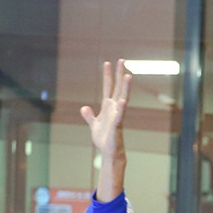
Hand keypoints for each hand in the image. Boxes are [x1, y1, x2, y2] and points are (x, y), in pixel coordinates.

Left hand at [81, 59, 131, 201]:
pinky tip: (122, 101)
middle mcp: (114, 108)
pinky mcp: (117, 126)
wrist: (108, 152)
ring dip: (125, 88)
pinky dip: (121, 108)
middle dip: (119, 74)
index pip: (108, 87)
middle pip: (118, 88)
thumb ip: (89, 115)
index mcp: (108, 106)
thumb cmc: (104, 139)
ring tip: (128, 76)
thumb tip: (84, 107)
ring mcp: (117, 115)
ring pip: (122, 98)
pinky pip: (119, 115)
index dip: (107, 75)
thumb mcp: (93, 125)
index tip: (107, 63)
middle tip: (121, 60)